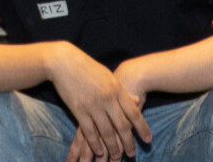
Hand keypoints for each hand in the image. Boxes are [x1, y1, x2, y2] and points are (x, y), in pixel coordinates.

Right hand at [48, 43, 148, 161]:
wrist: (64, 61)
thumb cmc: (88, 68)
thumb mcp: (108, 76)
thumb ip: (121, 90)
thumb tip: (137, 100)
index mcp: (116, 88)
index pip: (133, 112)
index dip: (142, 127)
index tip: (148, 140)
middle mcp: (107, 98)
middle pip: (122, 125)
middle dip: (128, 143)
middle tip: (132, 154)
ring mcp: (93, 105)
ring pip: (107, 132)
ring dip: (113, 148)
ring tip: (117, 158)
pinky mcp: (79, 110)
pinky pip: (89, 132)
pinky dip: (95, 144)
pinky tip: (99, 151)